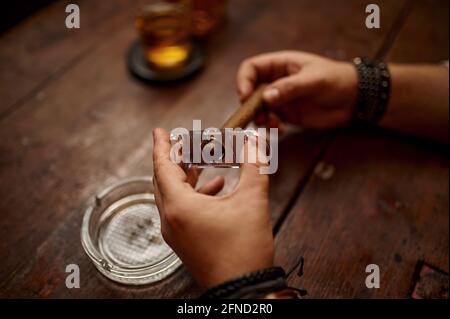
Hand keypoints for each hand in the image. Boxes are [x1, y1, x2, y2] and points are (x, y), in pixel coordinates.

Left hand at [152, 128, 273, 287]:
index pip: (163, 166)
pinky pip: (181, 209)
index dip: (162, 146)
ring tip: (204, 161)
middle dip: (177, 159)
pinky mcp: (184, 241)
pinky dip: (194, 194)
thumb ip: (253, 166)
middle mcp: (170, 218)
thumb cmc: (244, 249)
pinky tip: (216, 187)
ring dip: (187, 176)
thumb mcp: (252, 202)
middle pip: (165, 179)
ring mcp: (175, 232)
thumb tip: (255, 141)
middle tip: (189, 143)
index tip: (160, 131)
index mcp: (179, 206)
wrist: (243, 291)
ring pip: (173, 195)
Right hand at [237, 51, 357, 129]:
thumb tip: (266, 97)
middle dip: (250, 105)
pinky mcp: (286, 114)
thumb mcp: (314, 81)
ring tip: (271, 125)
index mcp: (279, 65)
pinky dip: (270, 127)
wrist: (354, 99)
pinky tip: (280, 130)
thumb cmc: (336, 80)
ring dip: (259, 118)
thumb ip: (290, 88)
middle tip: (258, 116)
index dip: (244, 81)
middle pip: (250, 90)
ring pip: (258, 108)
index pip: (251, 68)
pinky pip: (270, 121)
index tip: (246, 96)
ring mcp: (280, 99)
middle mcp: (275, 81)